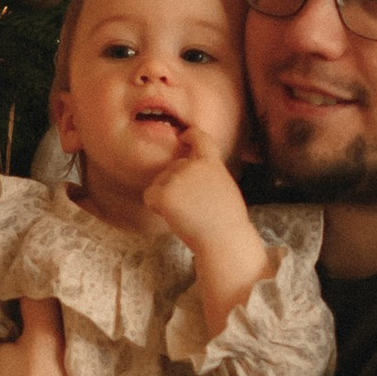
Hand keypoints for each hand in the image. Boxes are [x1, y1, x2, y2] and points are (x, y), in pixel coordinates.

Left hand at [141, 120, 249, 255]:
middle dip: (176, 185)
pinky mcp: (165, 194)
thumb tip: (188, 172)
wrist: (224, 240)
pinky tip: (172, 216)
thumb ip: (208, 174)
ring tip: (189, 214)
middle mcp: (194, 165)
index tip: (183, 136)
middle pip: (173, 168)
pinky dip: (156, 207)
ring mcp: (178, 178)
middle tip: (194, 208)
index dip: (190, 135)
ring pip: (160, 183)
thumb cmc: (227, 222)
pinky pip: (150, 196)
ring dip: (168, 198)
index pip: (200, 139)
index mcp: (212, 163)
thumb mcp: (224, 187)